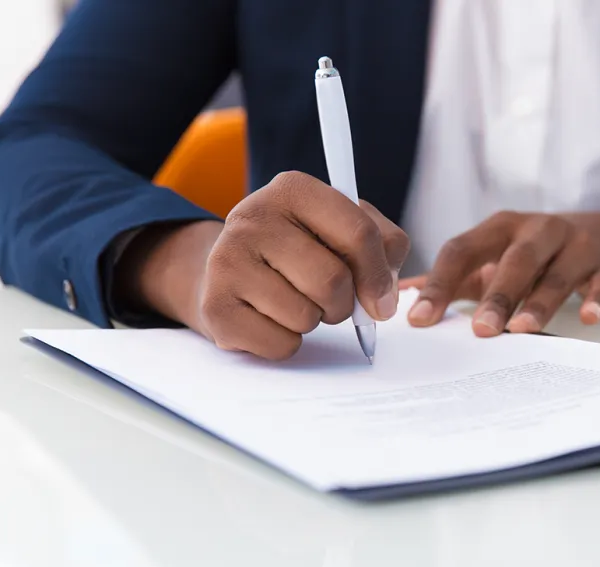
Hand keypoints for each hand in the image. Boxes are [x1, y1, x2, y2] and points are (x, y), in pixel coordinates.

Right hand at [121, 171, 408, 358]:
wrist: (232, 271)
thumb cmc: (300, 250)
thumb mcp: (344, 230)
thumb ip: (383, 249)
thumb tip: (383, 299)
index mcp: (294, 189)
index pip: (359, 233)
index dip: (379, 275)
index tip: (380, 299)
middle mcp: (253, 217)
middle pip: (332, 280)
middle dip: (343, 304)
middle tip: (330, 300)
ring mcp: (227, 260)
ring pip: (305, 316)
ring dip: (313, 321)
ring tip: (295, 302)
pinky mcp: (215, 306)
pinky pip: (281, 344)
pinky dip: (287, 343)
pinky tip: (272, 319)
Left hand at [401, 211, 599, 335]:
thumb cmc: (537, 255)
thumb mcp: (495, 257)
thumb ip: (454, 278)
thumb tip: (400, 297)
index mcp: (501, 228)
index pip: (462, 250)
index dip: (440, 284)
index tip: (419, 320)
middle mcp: (540, 230)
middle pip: (515, 260)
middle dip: (497, 295)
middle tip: (480, 331)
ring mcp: (580, 245)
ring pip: (559, 273)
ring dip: (540, 301)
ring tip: (523, 330)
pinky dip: (599, 298)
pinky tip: (588, 318)